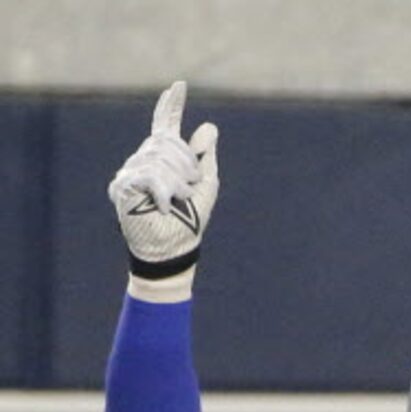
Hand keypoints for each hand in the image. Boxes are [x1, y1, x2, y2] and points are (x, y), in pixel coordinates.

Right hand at [108, 81, 219, 282]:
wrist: (172, 248)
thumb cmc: (188, 219)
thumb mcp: (204, 186)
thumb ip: (205, 157)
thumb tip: (210, 126)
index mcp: (164, 158)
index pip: (166, 125)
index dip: (173, 105)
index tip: (179, 85)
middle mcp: (144, 158)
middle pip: (167, 143)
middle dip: (186, 166)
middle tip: (187, 192)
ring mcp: (130, 170)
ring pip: (159, 159)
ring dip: (178, 184)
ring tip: (175, 202)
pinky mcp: (121, 185)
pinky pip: (149, 174)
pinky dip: (164, 192)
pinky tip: (163, 206)